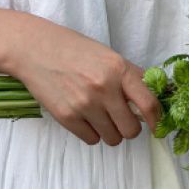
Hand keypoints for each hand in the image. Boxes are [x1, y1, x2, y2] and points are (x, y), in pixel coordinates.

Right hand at [5, 14, 160, 145]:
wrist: (32, 48)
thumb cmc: (75, 51)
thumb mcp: (109, 57)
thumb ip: (131, 79)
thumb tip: (152, 105)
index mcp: (119, 70)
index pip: (149, 104)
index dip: (156, 121)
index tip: (156, 127)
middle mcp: (104, 88)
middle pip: (131, 130)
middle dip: (129, 128)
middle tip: (120, 119)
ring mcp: (85, 104)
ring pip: (113, 139)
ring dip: (110, 132)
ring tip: (99, 116)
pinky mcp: (67, 116)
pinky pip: (92, 140)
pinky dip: (91, 133)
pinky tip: (83, 117)